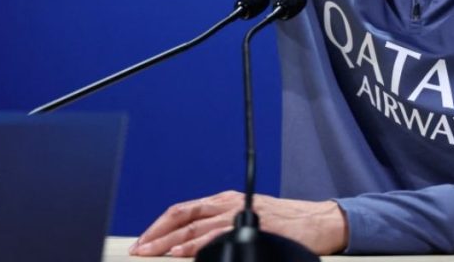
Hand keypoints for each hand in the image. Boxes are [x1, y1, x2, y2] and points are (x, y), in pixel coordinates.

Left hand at [129, 190, 347, 256]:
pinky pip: (215, 236)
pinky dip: (196, 246)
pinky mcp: (249, 226)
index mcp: (224, 200)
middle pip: (183, 216)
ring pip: (194, 227)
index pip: (183, 210)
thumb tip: (191, 243)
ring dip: (169, 242)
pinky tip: (183, 254)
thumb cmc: (283, 223)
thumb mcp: (247, 216)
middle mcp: (227, 203)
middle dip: (157, 234)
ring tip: (152, 253)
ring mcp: (237, 214)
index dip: (160, 225)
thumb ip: (221, 225)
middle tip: (138, 248)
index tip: (143, 240)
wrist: (316, 222)